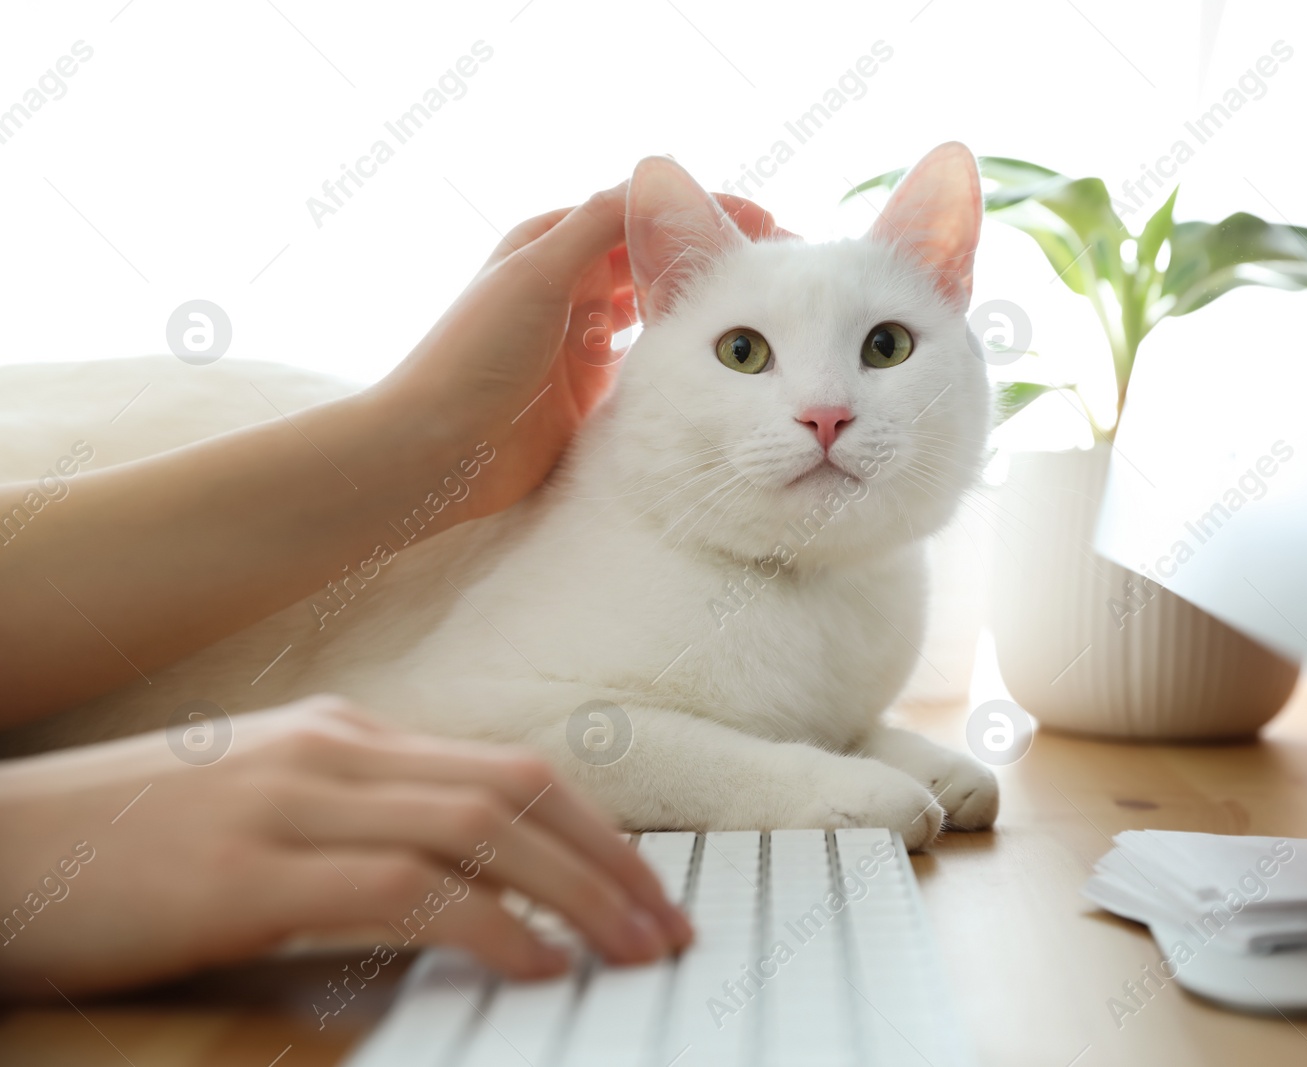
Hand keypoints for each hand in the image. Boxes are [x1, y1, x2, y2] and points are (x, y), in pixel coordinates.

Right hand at [0, 698, 692, 998]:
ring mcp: (292, 799)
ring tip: (632, 949)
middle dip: (610, 858)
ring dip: (576, 892)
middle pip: (516, 788)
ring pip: (480, 828)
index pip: (506, 769)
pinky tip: (534, 965)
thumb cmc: (127, 845)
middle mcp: (334, 751)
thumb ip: (357, 828)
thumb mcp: (260, 816)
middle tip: (668, 924)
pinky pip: (404, 888)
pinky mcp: (250, 868)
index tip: (645, 887)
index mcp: (343, 737)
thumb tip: (463, 887)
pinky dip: (488, 925)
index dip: (593, 829)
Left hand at [375, 184, 792, 522]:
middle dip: (712, 258)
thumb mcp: (536, 271)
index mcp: (552, 245)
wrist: (436, 450)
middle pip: (654, 260)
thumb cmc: (475, 353)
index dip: (700, 213)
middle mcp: (570, 288)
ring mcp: (583, 342)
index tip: (765, 223)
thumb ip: (595, 224)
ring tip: (762, 309)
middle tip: (776, 268)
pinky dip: (684, 358)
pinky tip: (721, 361)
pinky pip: (651, 366)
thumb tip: (658, 180)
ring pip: (658, 313)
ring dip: (704, 307)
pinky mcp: (593, 393)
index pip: (640, 213)